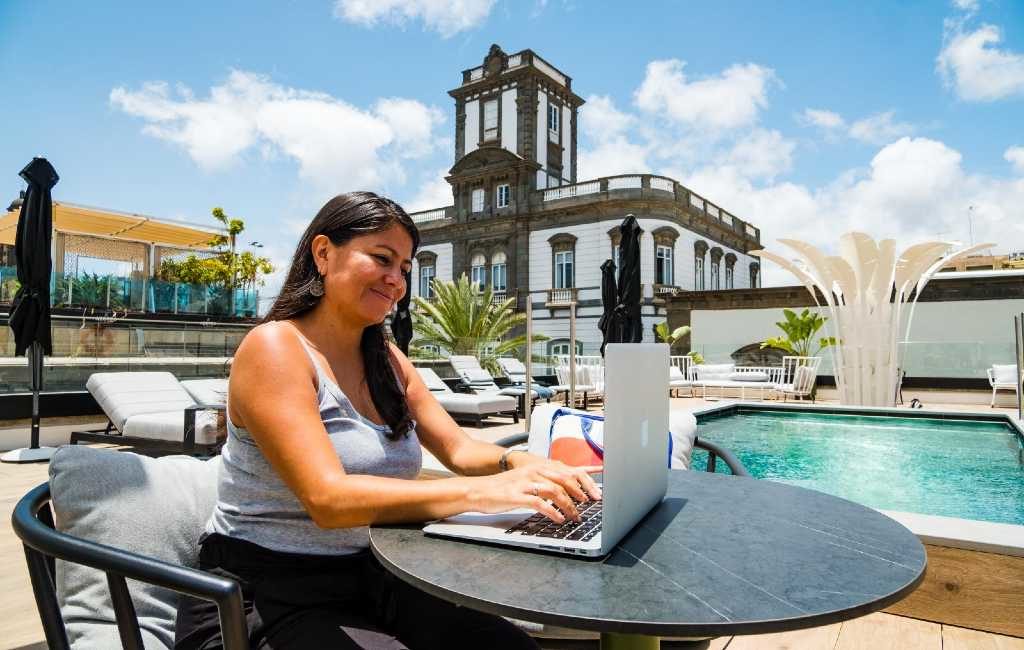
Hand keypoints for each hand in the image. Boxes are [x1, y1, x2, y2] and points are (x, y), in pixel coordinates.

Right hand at [470, 459, 601, 522]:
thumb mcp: (527, 480)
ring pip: (555, 491)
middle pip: (565, 479)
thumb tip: (566, 492)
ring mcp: (526, 482)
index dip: (586, 480)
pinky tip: (558, 519)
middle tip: (592, 505)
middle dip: (582, 493)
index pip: (569, 470)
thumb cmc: (504, 488)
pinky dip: (552, 512)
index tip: (598, 491)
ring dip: (568, 506)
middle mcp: (534, 471)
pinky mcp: (517, 495)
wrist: (478, 490)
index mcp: (539, 466)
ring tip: (575, 516)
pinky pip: (539, 503)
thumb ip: (546, 482)